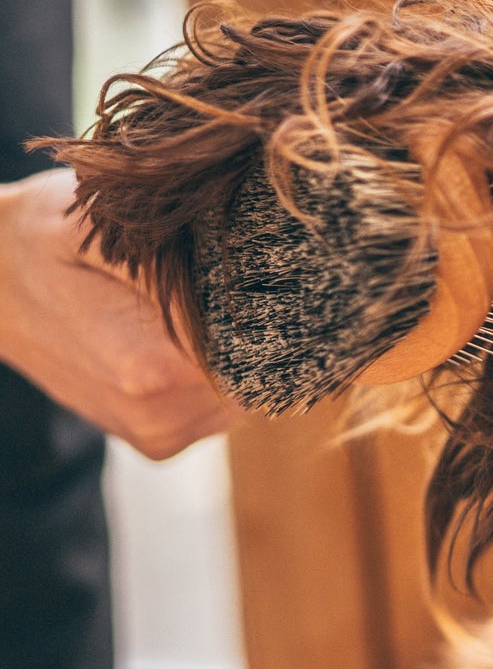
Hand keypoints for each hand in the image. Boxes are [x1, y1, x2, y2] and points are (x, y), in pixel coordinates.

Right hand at [0, 168, 237, 458]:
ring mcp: (158, 435)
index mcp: (152, 370)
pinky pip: (215, 406)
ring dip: (230, 354)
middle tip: (216, 282)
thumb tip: (249, 284)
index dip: (270, 311)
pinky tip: (176, 339)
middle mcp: (159, 417)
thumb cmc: (47, 241)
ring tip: (185, 310)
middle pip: (255, 377)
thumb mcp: (100, 228)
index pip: (262, 352)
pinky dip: (210, 374)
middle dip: (251, 332)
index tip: (261, 277)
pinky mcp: (157, 441)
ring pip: (240, 394)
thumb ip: (174, 266)